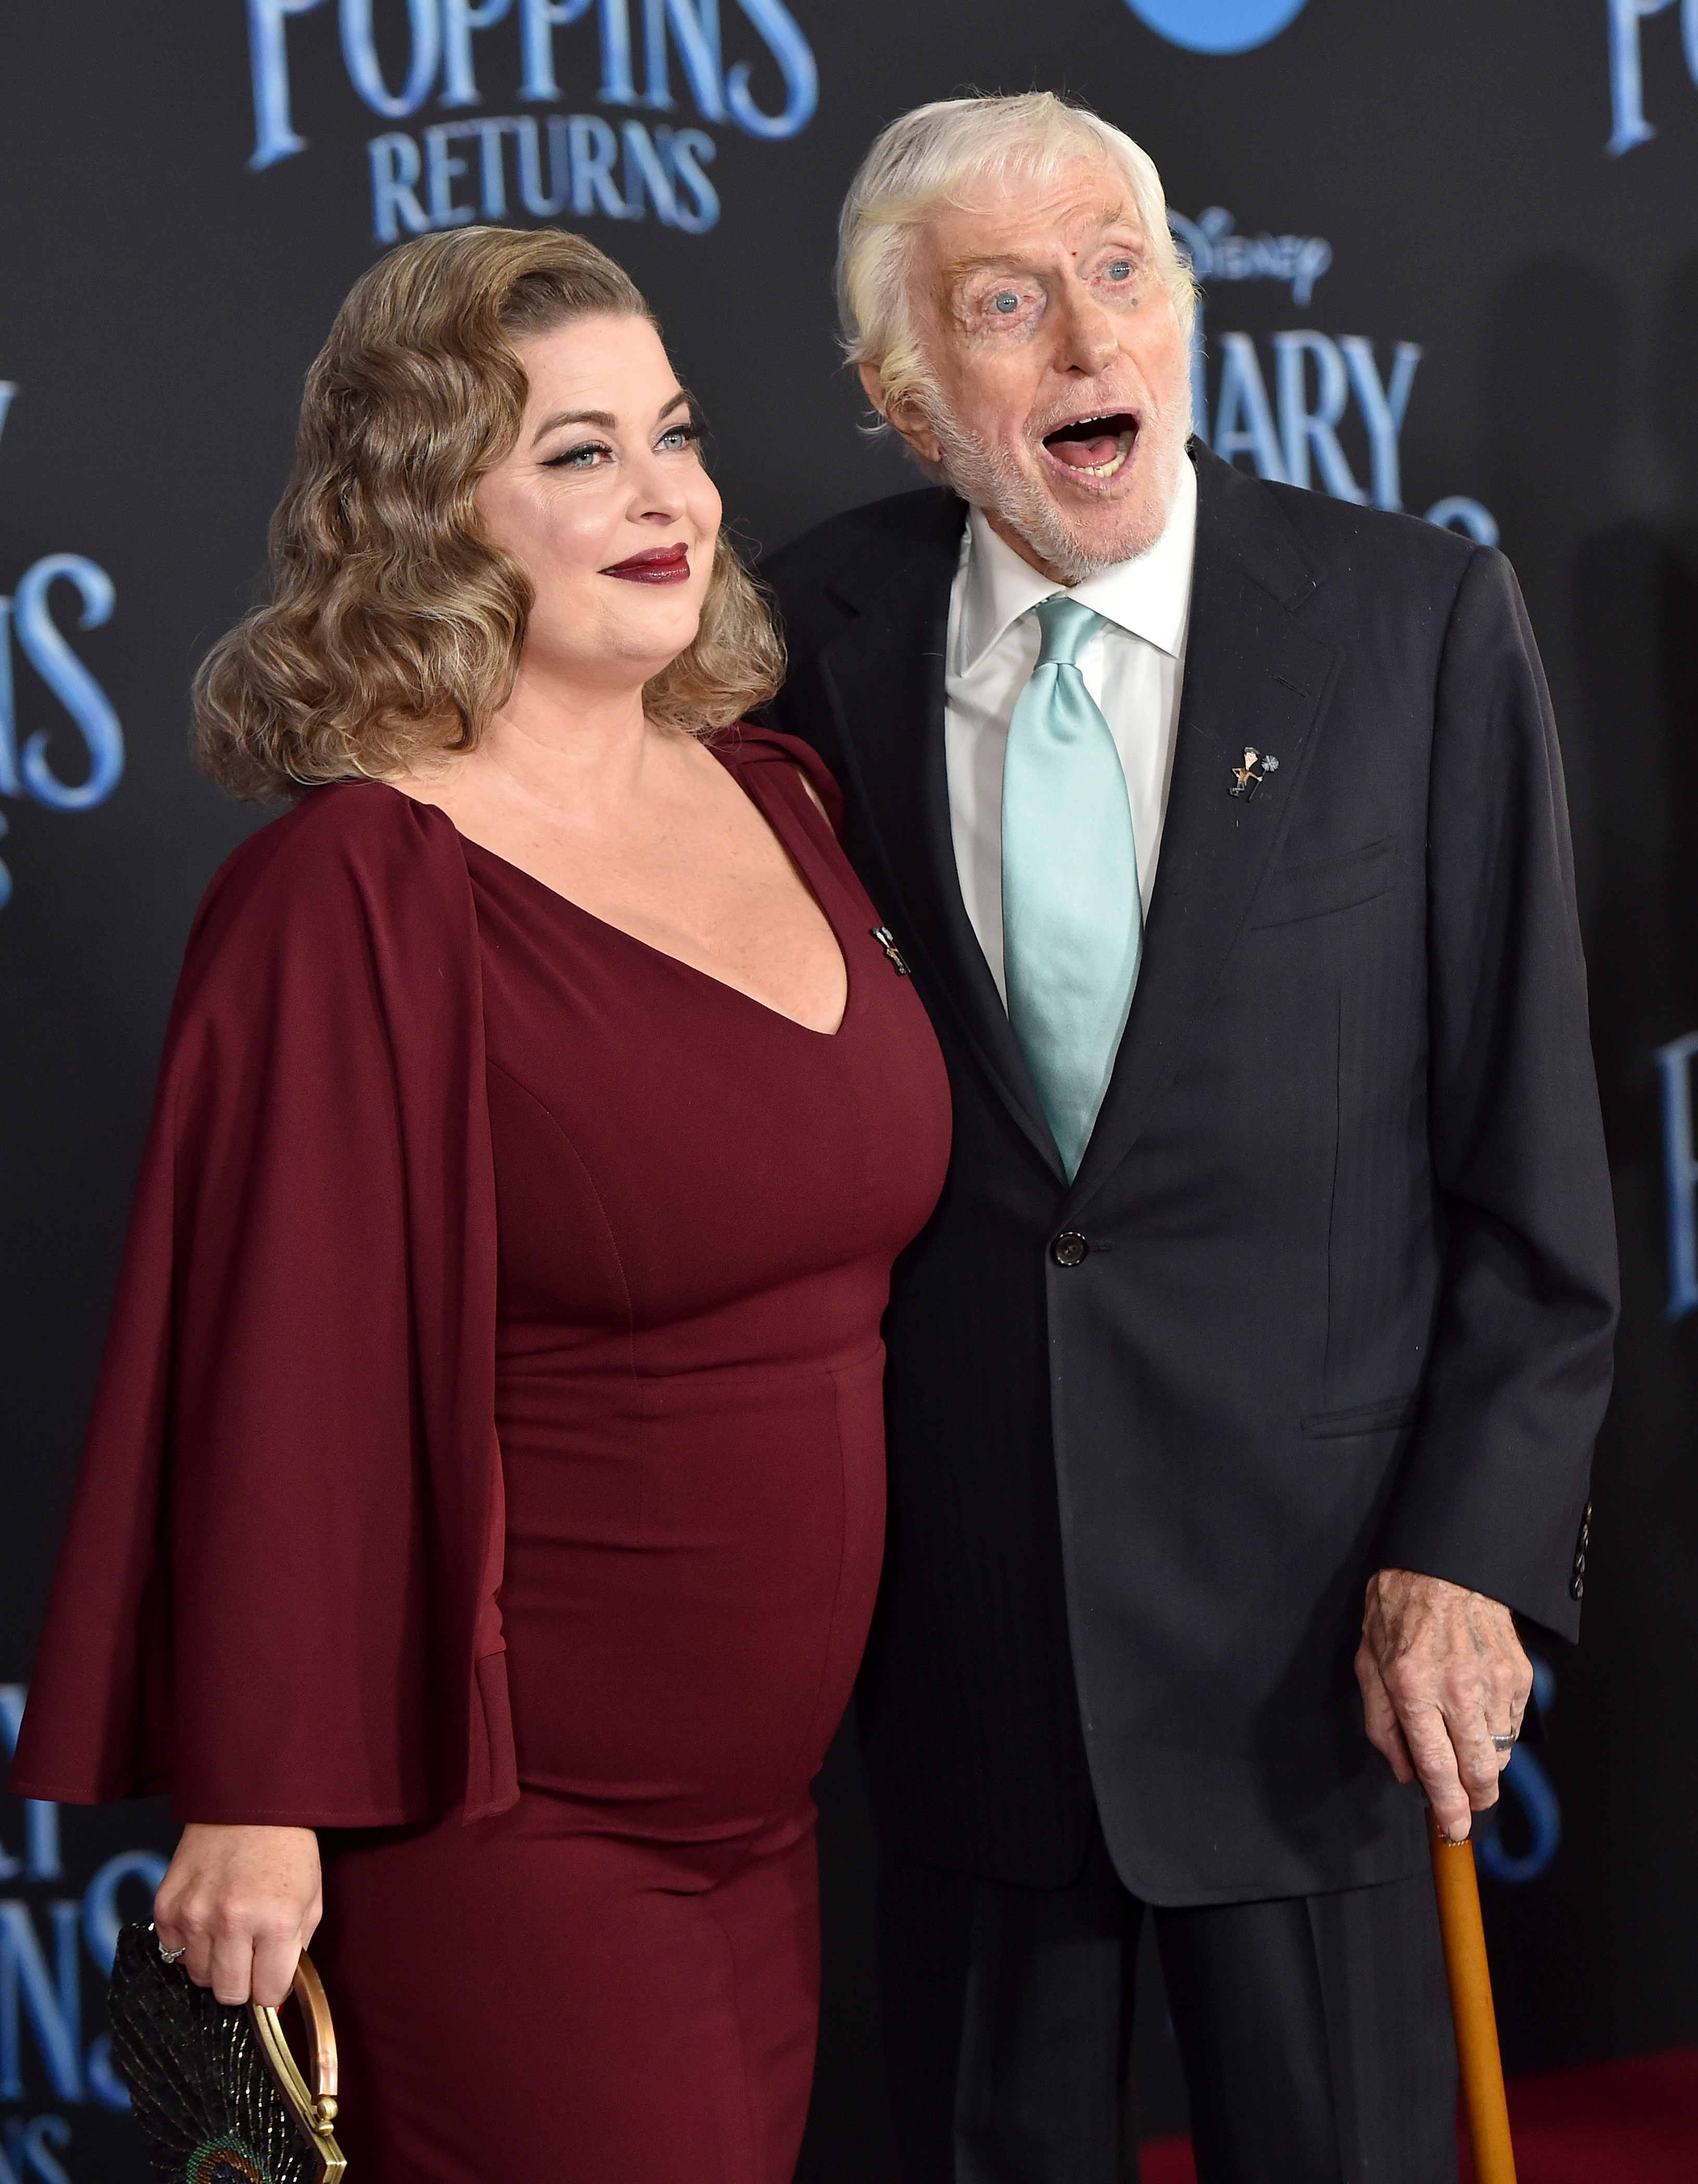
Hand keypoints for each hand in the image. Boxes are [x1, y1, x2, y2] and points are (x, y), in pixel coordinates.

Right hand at [154, 1824, 321, 2007]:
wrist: (248, 1803)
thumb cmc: (286, 1852)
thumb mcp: (310, 1900)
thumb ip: (295, 1953)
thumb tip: (273, 1999)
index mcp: (275, 1921)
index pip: (266, 1993)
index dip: (271, 1987)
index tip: (271, 1973)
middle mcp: (232, 1922)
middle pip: (228, 1994)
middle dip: (242, 1981)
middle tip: (250, 1953)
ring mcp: (194, 1914)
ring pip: (199, 1977)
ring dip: (215, 1961)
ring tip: (229, 1928)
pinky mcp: (166, 1906)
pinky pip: (173, 1952)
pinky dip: (189, 1942)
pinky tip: (206, 1914)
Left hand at [1354, 1569, 1530, 1843]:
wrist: (1445, 1565)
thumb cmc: (1398, 1611)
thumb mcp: (1368, 1664)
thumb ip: (1382, 1725)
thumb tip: (1405, 1773)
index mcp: (1412, 1686)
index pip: (1437, 1766)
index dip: (1447, 1807)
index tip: (1452, 1830)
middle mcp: (1457, 1687)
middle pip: (1480, 1770)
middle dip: (1474, 1798)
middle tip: (1464, 1802)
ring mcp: (1494, 1681)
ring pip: (1501, 1753)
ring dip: (1484, 1763)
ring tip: (1462, 1741)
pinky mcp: (1519, 1674)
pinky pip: (1514, 1726)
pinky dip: (1498, 1733)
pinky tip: (1477, 1713)